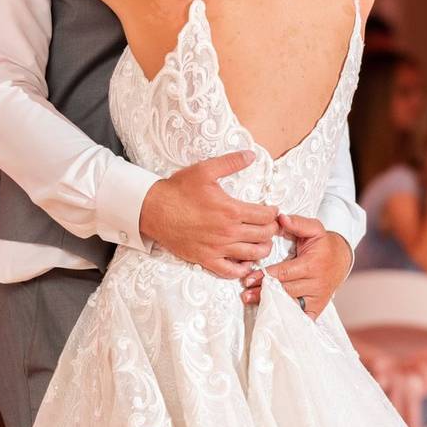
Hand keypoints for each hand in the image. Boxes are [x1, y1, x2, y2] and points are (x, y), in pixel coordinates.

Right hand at [139, 151, 278, 279]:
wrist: (153, 210)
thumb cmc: (178, 190)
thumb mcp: (205, 170)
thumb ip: (231, 162)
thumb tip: (251, 155)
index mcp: (231, 210)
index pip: (266, 216)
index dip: (274, 213)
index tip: (272, 210)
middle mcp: (228, 232)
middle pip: (264, 236)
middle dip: (272, 230)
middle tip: (270, 225)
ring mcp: (218, 248)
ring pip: (253, 255)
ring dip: (263, 249)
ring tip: (262, 241)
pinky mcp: (206, 259)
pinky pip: (231, 272)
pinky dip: (243, 269)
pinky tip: (245, 261)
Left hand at [240, 214, 351, 319]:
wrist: (342, 259)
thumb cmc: (323, 243)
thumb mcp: (314, 228)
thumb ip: (298, 223)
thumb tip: (281, 218)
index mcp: (313, 264)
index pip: (284, 273)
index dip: (265, 276)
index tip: (249, 278)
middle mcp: (316, 283)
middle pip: (285, 291)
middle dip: (263, 292)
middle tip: (245, 293)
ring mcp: (318, 297)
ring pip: (291, 304)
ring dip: (270, 304)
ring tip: (251, 301)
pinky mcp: (318, 307)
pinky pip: (302, 316)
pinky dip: (287, 316)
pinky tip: (272, 314)